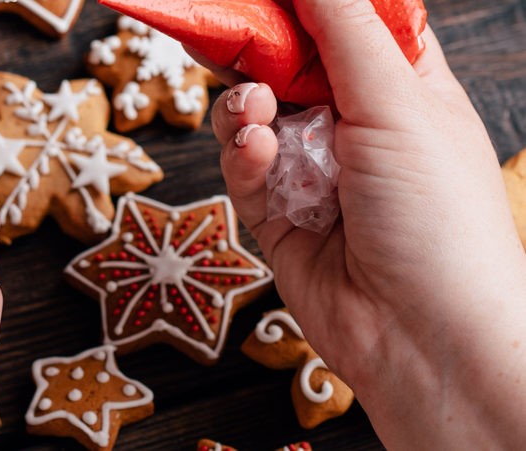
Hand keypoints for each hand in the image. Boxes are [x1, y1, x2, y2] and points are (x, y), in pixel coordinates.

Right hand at [198, 0, 525, 446]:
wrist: (420, 337)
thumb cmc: (438, 217)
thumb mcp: (400, 105)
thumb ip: (345, 32)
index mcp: (404, 89)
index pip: (352, 24)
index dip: (311, 6)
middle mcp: (356, 126)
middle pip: (292, 65)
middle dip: (259, 50)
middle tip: (222, 28)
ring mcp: (314, 171)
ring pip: (255, 115)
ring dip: (246, 106)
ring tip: (254, 111)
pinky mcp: (278, 214)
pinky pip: (245, 168)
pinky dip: (244, 156)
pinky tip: (256, 154)